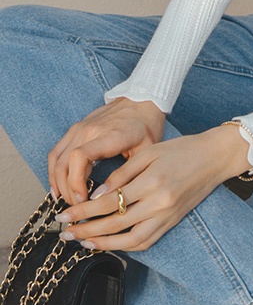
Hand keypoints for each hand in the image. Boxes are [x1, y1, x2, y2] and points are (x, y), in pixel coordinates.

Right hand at [48, 97, 165, 203]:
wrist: (142, 98)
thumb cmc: (146, 123)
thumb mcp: (147, 149)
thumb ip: (130, 172)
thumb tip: (112, 198)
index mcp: (108, 136)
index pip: (79, 157)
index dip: (76, 182)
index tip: (84, 198)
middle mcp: (89, 131)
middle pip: (64, 164)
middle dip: (68, 190)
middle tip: (78, 206)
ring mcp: (79, 129)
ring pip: (56, 160)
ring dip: (58, 183)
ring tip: (68, 200)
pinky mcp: (75, 128)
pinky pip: (56, 152)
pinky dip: (53, 170)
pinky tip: (57, 185)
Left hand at [54, 125, 249, 251]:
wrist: (216, 157)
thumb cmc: (183, 149)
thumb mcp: (150, 152)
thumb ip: (122, 173)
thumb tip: (96, 195)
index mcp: (152, 182)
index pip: (109, 202)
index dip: (82, 210)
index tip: (64, 213)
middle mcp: (160, 204)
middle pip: (115, 224)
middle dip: (85, 229)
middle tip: (64, 232)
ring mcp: (167, 216)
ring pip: (129, 240)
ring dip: (103, 243)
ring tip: (83, 241)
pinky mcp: (172, 222)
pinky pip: (145, 242)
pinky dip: (124, 246)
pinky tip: (109, 242)